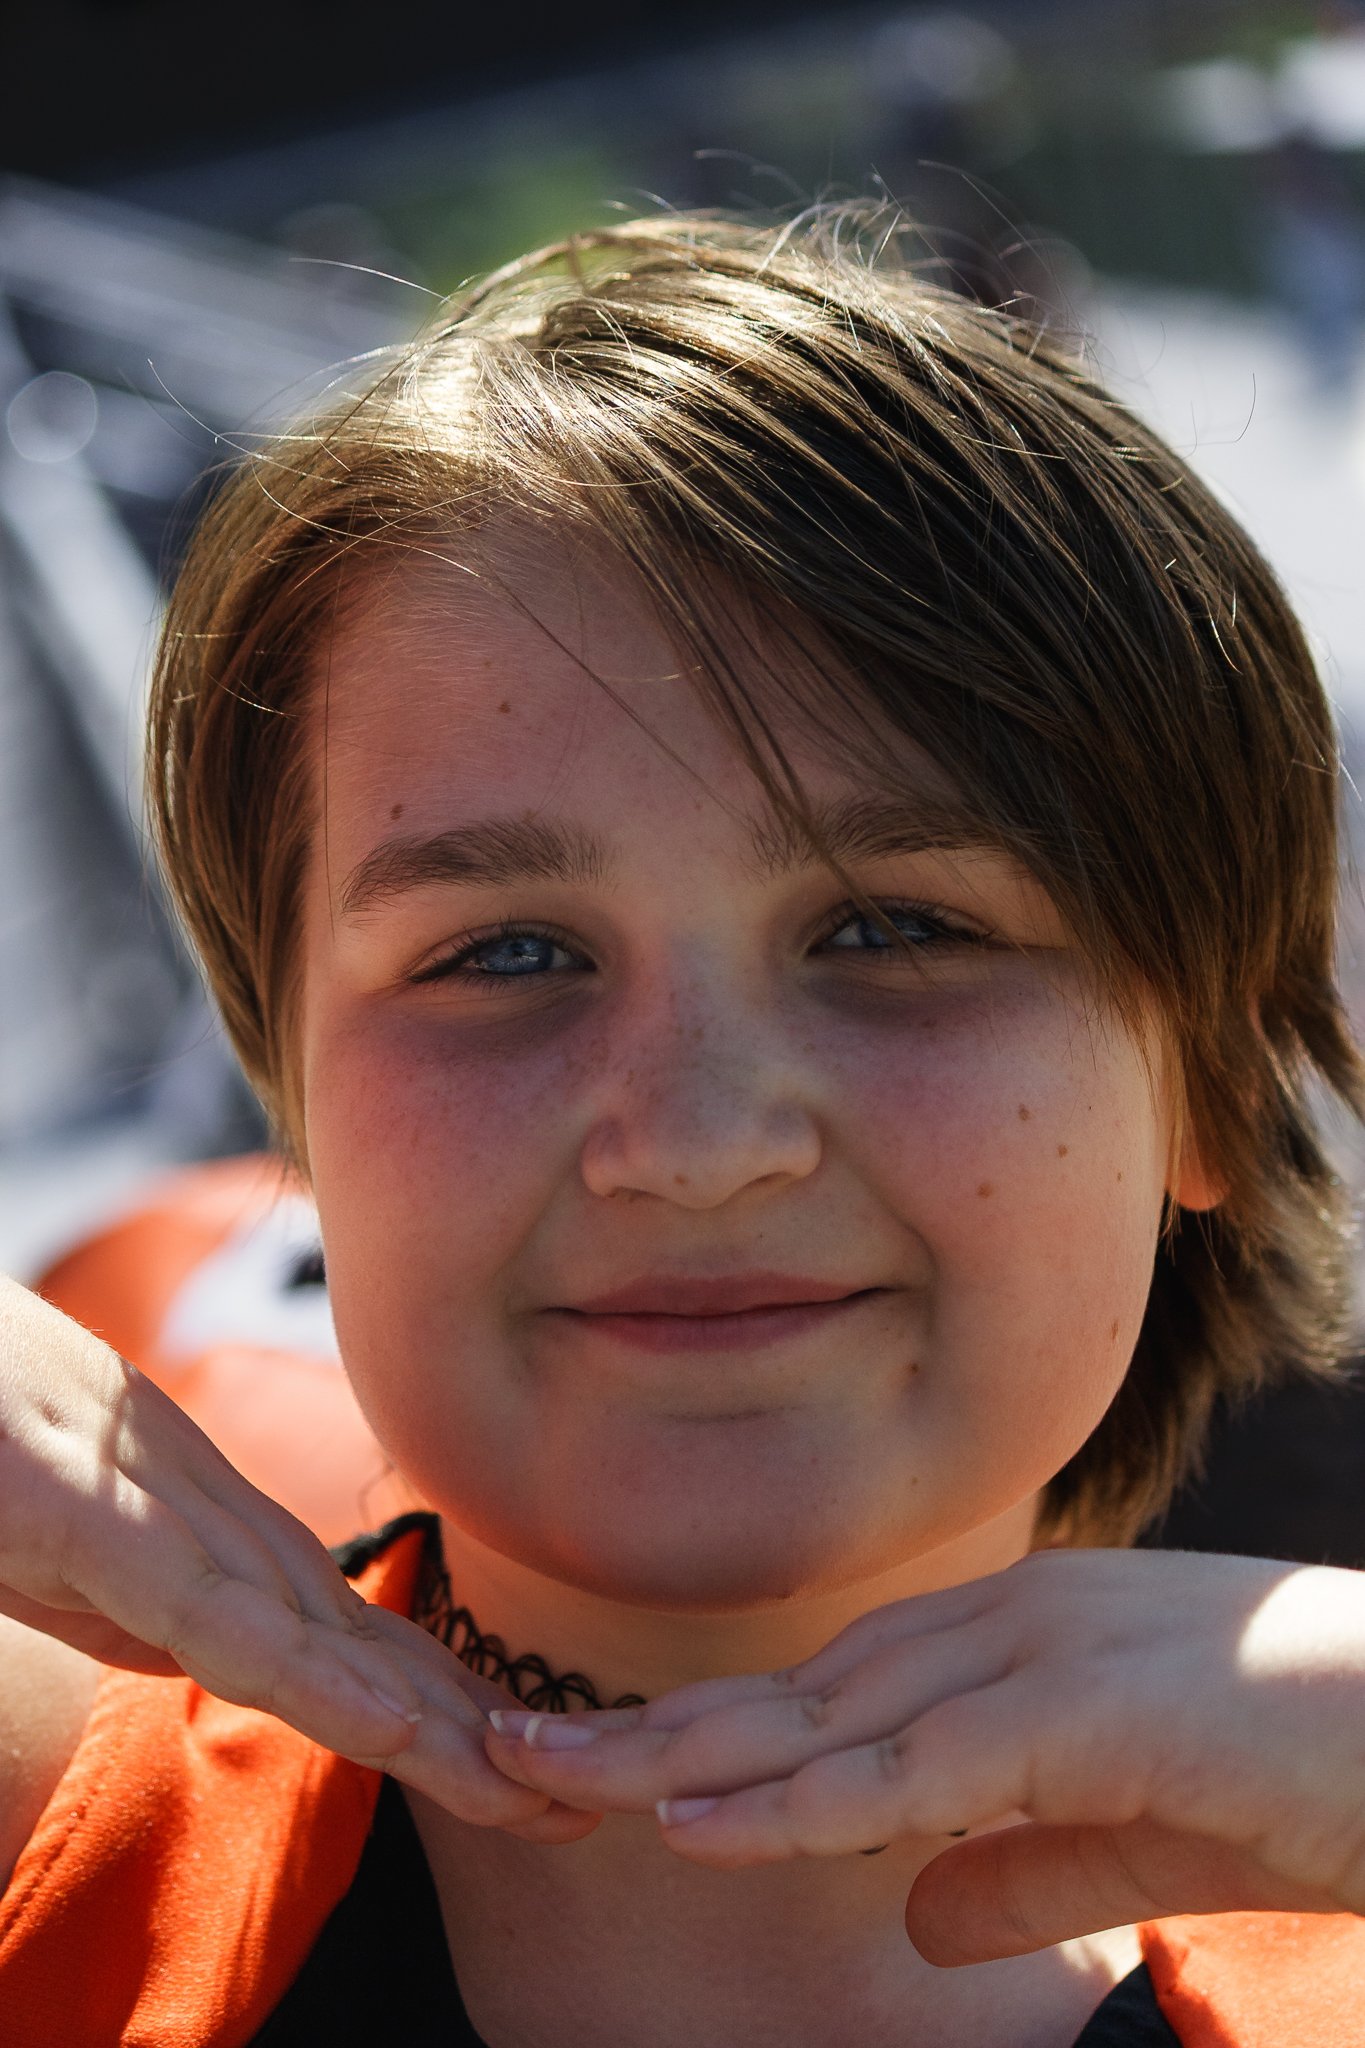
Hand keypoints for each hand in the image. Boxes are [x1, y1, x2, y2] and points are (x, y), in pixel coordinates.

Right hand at [0, 1276, 597, 1843]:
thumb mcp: (66, 1541)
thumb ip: (140, 1591)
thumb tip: (211, 1639)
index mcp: (202, 1533)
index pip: (342, 1632)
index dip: (434, 1703)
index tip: (518, 1768)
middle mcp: (210, 1527)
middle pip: (360, 1643)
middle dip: (470, 1730)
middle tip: (585, 1800)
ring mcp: (163, 1524)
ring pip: (322, 1643)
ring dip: (433, 1726)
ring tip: (535, 1790)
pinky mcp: (106, 1532)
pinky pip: (227, 1626)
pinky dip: (320, 1681)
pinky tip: (401, 1731)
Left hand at [483, 1546, 1364, 1951]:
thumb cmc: (1312, 1770)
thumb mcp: (1139, 1833)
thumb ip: (1022, 1864)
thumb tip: (911, 1920)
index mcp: (1013, 1648)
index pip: (828, 1695)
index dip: (706, 1732)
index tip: (593, 1763)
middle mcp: (1005, 1629)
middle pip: (791, 1693)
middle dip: (645, 1729)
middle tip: (503, 1752)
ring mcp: (1041, 1658)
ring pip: (826, 1719)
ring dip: (677, 1754)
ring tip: (544, 1781)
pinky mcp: (1087, 1714)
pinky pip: (913, 1773)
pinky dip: (797, 1800)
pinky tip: (699, 1823)